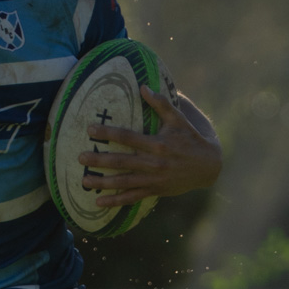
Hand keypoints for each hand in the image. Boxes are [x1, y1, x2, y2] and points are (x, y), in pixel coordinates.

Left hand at [77, 86, 222, 207]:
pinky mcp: (155, 190)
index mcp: (158, 144)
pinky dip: (115, 201)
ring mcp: (153, 179)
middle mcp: (154, 163)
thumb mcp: (179, 119)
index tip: (90, 129)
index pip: (128, 137)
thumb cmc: (191, 138)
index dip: (108, 133)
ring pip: (124, 182)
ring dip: (102, 182)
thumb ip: (161, 103)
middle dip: (99, 160)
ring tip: (83, 180)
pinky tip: (98, 202)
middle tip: (79, 158)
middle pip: (121, 162)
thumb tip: (143, 86)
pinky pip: (132, 197)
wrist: (208, 166)